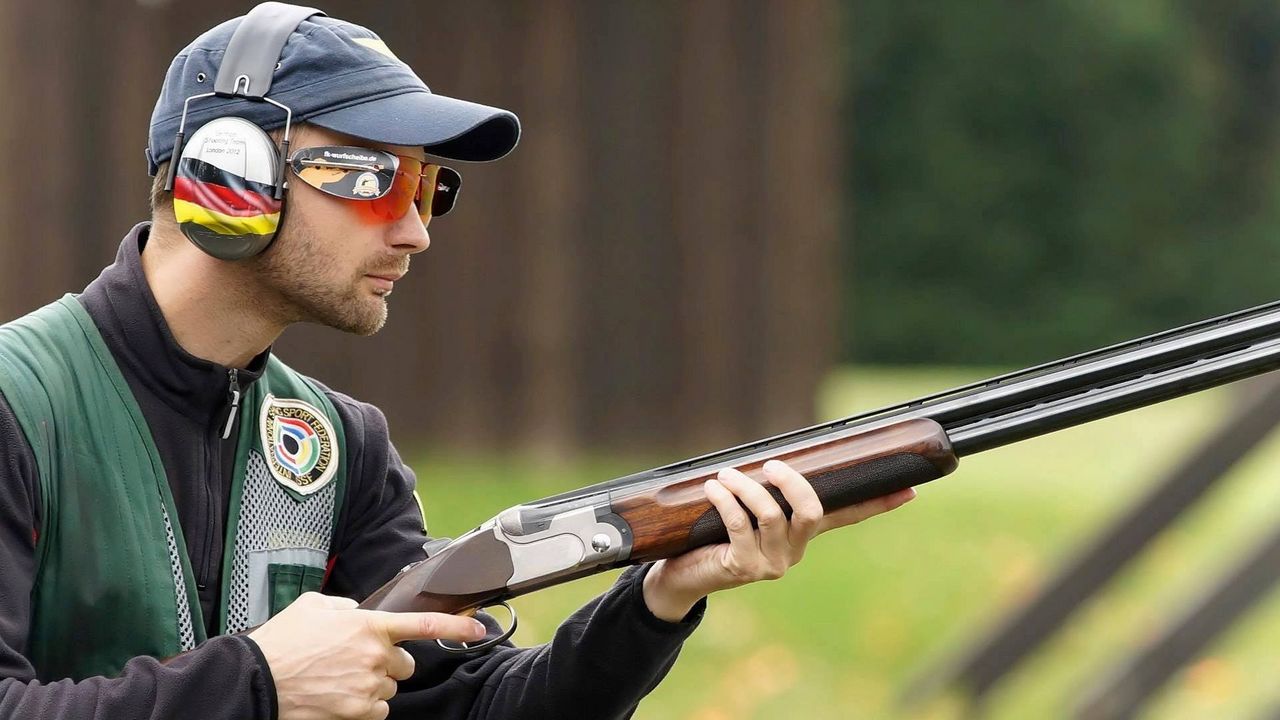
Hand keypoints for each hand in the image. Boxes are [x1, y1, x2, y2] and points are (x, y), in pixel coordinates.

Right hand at [247, 592, 486, 719]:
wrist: (258, 678)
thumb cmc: (283, 641)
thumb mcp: (314, 606)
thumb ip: (346, 607)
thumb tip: (357, 614)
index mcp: (369, 625)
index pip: (423, 624)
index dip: (457, 626)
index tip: (479, 628)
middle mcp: (375, 656)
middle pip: (406, 664)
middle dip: (389, 663)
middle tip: (360, 661)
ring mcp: (369, 686)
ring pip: (390, 688)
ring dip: (374, 684)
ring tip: (340, 678)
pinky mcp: (359, 711)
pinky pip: (379, 709)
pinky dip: (366, 705)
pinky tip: (341, 695)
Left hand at [642, 459, 915, 621]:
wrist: (682, 575)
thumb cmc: (712, 534)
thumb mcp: (745, 509)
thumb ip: (764, 489)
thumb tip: (772, 455)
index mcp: (801, 535)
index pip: (847, 516)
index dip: (877, 503)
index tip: (910, 490)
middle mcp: (793, 552)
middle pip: (812, 512)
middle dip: (793, 483)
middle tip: (770, 465)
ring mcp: (771, 564)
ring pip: (772, 516)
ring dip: (746, 489)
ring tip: (725, 476)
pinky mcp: (744, 568)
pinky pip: (740, 525)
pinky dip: (726, 501)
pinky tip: (713, 488)